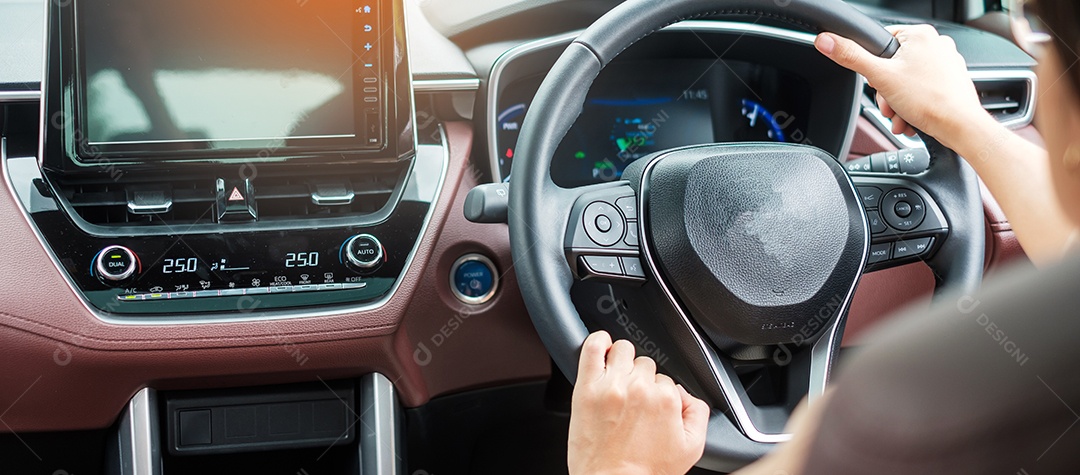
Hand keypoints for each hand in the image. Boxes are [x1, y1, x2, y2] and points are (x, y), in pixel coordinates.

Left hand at [568, 331, 709, 474]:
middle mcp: (639, 388)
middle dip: (642, 379)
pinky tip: (602, 347)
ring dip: (623, 360)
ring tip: (618, 379)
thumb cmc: (644, 471)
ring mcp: (611, 385)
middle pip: (646, 364)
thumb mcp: (691, 448)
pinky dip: (597, 341)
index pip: (666, 378)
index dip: (658, 393)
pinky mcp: (587, 387)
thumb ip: (698, 413)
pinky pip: (593, 347)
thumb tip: (687, 395)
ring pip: (623, 350)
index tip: (650, 406)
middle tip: (634, 400)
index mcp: (665, 399)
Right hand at [815, 25, 993, 148]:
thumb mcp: (880, 77)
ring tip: (902, 115)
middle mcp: (937, 44)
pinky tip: (912, 118)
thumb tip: (826, 40)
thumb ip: (851, 57)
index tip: (878, 83)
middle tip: (890, 105)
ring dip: (898, 103)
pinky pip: (923, 90)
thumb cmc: (930, 101)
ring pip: (907, 81)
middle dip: (886, 92)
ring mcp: (947, 62)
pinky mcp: (951, 80)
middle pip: (894, 66)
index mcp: (920, 34)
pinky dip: (913, 105)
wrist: (960, 126)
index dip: (873, 67)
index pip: (882, 43)